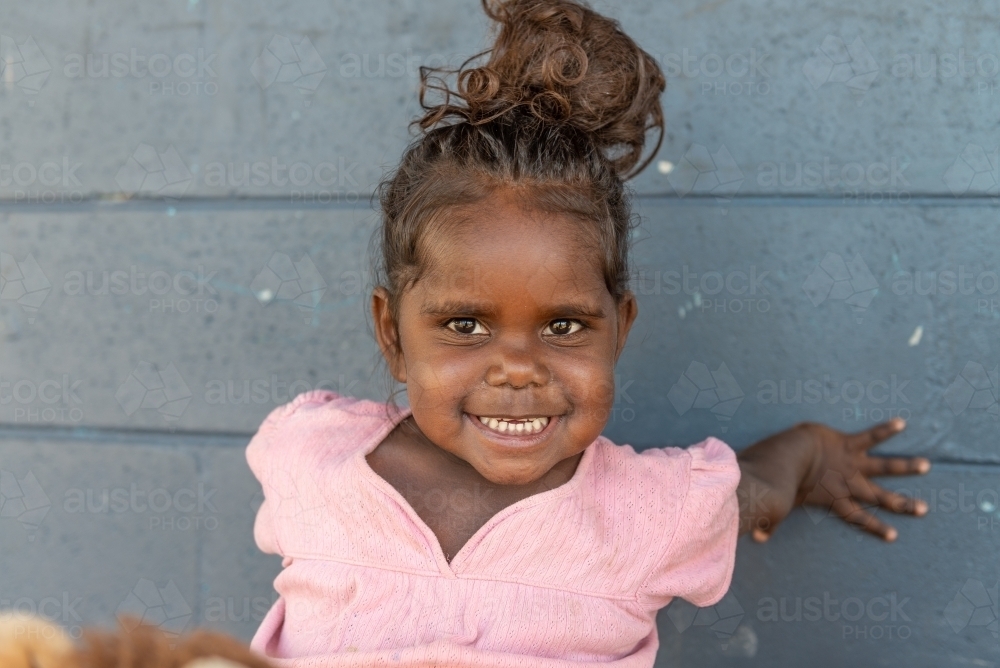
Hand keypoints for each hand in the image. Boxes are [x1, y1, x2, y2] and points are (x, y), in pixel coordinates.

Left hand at [737, 418, 930, 542]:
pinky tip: (901, 422)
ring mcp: (852, 463)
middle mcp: (850, 484)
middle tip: (923, 509)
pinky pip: (871, 435)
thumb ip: (769, 522)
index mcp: (835, 500)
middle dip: (903, 503)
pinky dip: (886, 429)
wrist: (789, 457)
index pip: (859, 518)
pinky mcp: (848, 443)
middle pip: (881, 497)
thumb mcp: (778, 504)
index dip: (876, 527)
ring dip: (906, 466)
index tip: (893, 536)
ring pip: (885, 466)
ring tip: (926, 465)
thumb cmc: (780, 481)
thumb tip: (757, 537)